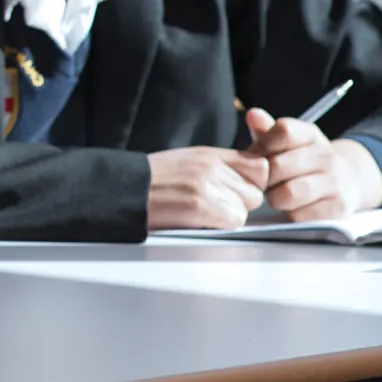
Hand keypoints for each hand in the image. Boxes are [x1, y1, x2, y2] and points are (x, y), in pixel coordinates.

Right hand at [146, 146, 269, 230]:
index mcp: (209, 155)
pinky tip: (198, 221)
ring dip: (229, 216)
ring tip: (202, 214)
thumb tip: (244, 183)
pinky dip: (220, 225)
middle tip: (215, 207)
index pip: (260, 166)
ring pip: (245, 208)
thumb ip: (218, 169)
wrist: (122, 191)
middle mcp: (211, 166)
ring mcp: (206, 185)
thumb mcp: (187, 164)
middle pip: (255, 191)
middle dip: (240, 203)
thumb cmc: (150, 183)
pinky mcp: (200, 205)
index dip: (253, 184)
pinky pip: (234, 221)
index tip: (239, 193)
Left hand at [244, 108, 381, 221]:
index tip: (259, 156)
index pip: (284, 130)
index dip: (263, 145)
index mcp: (310, 135)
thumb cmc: (302, 162)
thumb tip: (253, 114)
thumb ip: (267, 131)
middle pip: (279, 165)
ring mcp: (334, 182)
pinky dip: (290, 215)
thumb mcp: (287, 143)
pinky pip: (300, 216)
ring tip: (277, 196)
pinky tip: (293, 209)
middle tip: (264, 183)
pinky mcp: (337, 208)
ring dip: (276, 198)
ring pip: (289, 193)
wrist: (346, 182)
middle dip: (264, 178)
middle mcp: (326, 156)